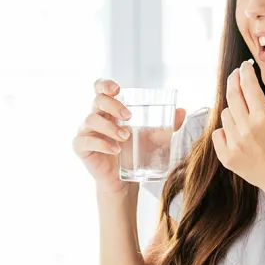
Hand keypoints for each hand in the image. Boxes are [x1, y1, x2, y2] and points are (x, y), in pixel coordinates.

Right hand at [73, 78, 185, 194]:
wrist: (123, 180)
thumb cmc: (135, 153)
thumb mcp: (153, 137)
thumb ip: (167, 125)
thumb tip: (183, 111)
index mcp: (109, 109)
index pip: (100, 88)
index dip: (105, 84)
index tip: (117, 88)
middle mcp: (95, 117)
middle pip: (97, 100)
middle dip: (113, 105)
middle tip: (129, 117)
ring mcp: (86, 131)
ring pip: (90, 119)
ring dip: (110, 127)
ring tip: (126, 137)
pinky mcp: (81, 147)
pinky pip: (84, 141)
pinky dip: (101, 144)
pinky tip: (116, 150)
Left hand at [212, 60, 264, 194]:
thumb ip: (260, 108)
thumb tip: (244, 89)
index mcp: (264, 117)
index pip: (248, 86)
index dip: (244, 72)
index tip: (244, 66)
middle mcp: (247, 129)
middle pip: (232, 96)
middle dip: (233, 82)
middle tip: (235, 76)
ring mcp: (235, 144)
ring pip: (225, 115)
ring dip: (233, 113)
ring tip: (246, 123)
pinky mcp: (227, 157)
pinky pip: (219, 133)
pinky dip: (226, 132)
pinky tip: (238, 138)